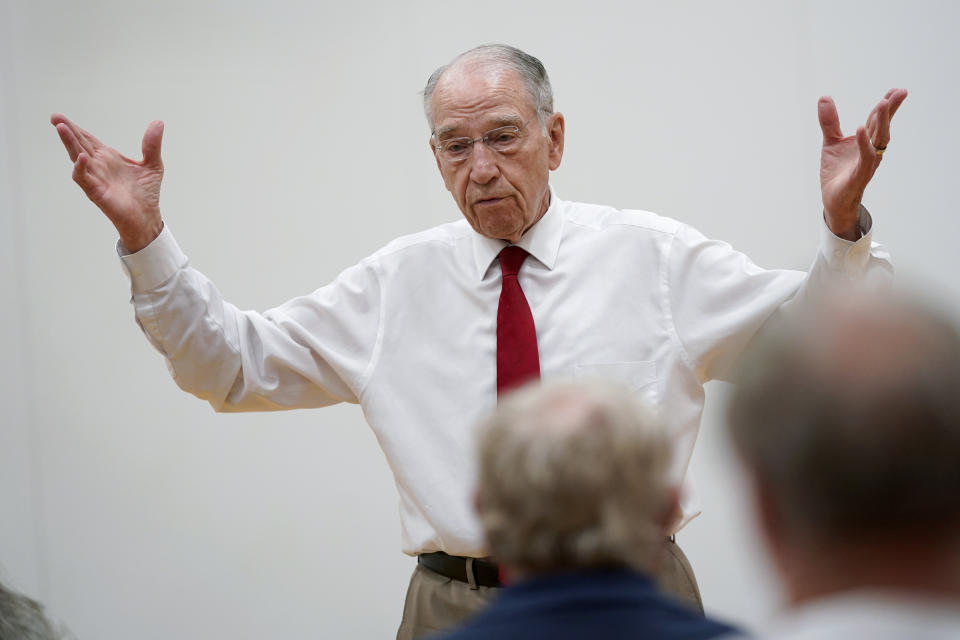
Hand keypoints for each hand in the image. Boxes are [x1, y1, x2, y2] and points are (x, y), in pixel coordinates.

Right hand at [52, 114, 165, 251]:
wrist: (148, 217)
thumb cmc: (146, 194)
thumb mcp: (153, 164)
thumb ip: (152, 144)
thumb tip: (158, 122)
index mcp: (108, 158)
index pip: (88, 139)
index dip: (76, 128)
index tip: (60, 117)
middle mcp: (98, 166)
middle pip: (79, 144)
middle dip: (67, 130)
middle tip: (54, 117)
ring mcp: (95, 178)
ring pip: (77, 157)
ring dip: (69, 143)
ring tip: (61, 128)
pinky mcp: (96, 191)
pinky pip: (84, 178)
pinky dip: (81, 167)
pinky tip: (82, 157)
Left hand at [818, 88, 907, 240]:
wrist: (833, 200)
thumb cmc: (836, 172)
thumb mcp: (831, 142)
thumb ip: (829, 121)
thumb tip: (824, 97)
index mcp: (865, 142)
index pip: (876, 121)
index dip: (886, 106)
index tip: (896, 90)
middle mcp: (871, 150)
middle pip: (883, 127)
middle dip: (890, 110)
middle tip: (899, 93)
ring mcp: (867, 163)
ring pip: (879, 140)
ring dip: (881, 122)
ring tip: (882, 104)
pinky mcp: (859, 175)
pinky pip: (865, 158)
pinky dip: (864, 144)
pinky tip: (860, 130)